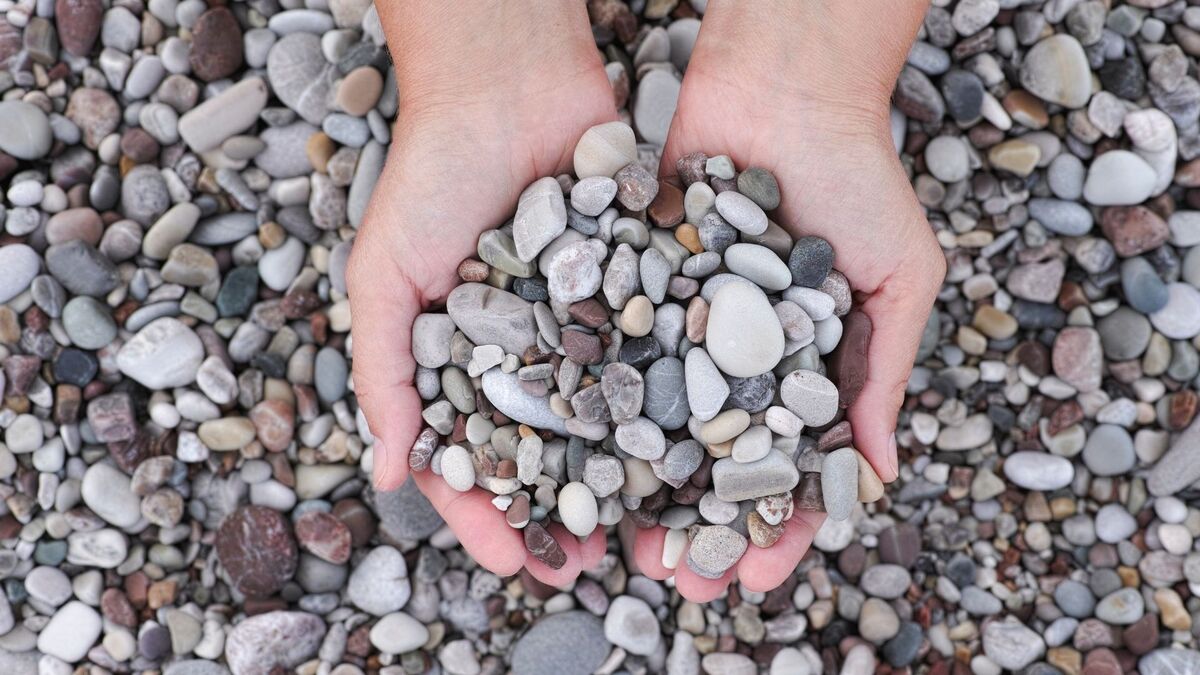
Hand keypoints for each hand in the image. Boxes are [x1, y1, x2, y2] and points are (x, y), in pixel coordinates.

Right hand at [346, 4, 616, 584]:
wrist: (509, 86)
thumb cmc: (432, 177)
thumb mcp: (385, 275)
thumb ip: (382, 372)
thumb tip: (391, 475)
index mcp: (461, 362)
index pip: (470, 458)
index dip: (488, 515)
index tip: (516, 562)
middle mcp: (526, 353)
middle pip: (546, 453)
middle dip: (564, 511)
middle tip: (591, 561)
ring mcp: (584, 325)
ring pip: (606, 418)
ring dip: (622, 476)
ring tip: (647, 523)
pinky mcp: (637, 289)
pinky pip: (653, 354)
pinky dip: (669, 400)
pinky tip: (692, 444)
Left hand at [631, 1, 944, 600]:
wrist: (781, 89)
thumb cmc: (857, 178)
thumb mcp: (897, 276)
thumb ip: (885, 369)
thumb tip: (881, 473)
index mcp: (803, 371)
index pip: (790, 469)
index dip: (776, 527)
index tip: (756, 575)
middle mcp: (736, 361)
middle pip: (712, 465)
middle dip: (698, 528)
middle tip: (679, 581)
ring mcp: (682, 330)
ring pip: (655, 429)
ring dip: (644, 492)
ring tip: (625, 542)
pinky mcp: (633, 290)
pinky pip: (616, 358)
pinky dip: (599, 408)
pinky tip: (581, 457)